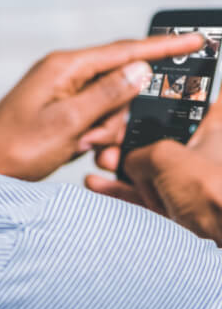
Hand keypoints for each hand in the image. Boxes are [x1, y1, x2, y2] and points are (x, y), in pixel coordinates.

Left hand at [0, 33, 203, 181]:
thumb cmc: (14, 148)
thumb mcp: (68, 123)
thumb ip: (107, 95)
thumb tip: (140, 69)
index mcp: (63, 67)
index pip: (123, 51)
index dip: (161, 48)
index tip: (194, 41)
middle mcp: (62, 75)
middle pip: (119, 83)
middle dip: (118, 114)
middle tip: (93, 138)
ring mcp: (60, 94)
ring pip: (109, 107)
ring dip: (103, 131)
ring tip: (78, 147)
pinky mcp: (58, 113)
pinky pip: (92, 120)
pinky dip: (91, 137)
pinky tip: (75, 149)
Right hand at [86, 89, 221, 244]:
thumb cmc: (217, 196)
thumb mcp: (165, 157)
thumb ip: (139, 152)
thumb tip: (129, 161)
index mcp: (214, 129)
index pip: (190, 100)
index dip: (159, 97)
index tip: (133, 100)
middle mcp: (205, 154)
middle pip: (160, 137)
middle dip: (127, 139)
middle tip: (108, 140)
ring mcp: (192, 184)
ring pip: (150, 169)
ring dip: (119, 167)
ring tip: (101, 163)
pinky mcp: (181, 211)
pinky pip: (144, 196)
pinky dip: (121, 191)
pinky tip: (99, 185)